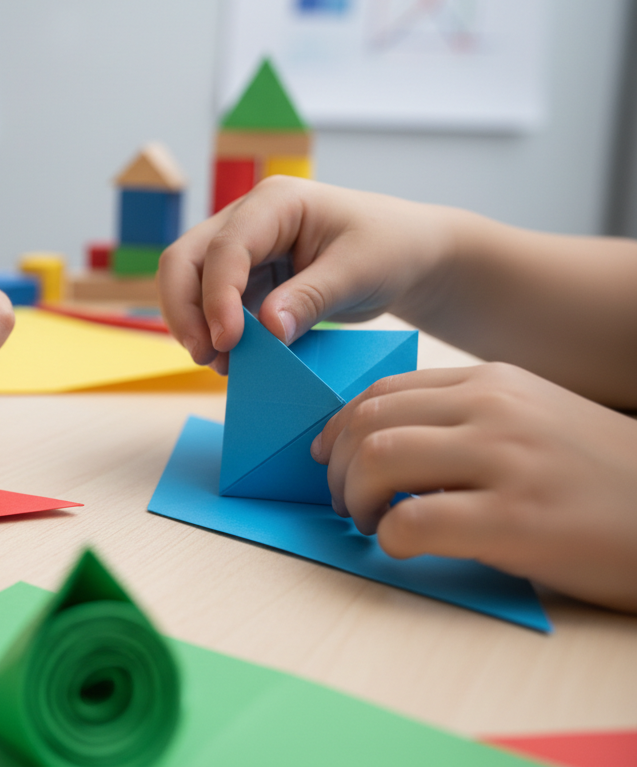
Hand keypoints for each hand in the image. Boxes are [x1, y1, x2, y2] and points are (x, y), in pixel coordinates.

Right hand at [157, 177, 459, 371]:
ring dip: (194, 325)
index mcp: (274, 203)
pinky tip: (234, 362)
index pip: (226, 248)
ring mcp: (242, 251)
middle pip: (185, 260)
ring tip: (220, 365)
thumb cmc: (391, 248)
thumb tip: (268, 330)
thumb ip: (311, 297)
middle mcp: (247, 221)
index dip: (217, 296)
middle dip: (185, 310)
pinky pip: (213, 306)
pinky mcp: (246, 281)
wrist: (409, 255)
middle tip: (204, 355)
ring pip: (190, 284)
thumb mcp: (359, 271)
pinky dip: (215, 334)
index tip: (228, 342)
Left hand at [314, 363, 636, 612]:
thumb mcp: (532, 419)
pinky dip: (391, 537)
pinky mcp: (517, 520)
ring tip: (370, 522)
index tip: (331, 459)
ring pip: (379, 460)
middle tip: (345, 501)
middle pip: (369, 422)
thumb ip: (464, 418)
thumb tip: (377, 443)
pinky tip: (405, 546)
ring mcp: (507, 461)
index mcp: (493, 382)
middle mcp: (495, 410)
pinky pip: (413, 521)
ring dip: (356, 498)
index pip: (382, 391)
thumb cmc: (597, 476)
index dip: (341, 429)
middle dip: (338, 466)